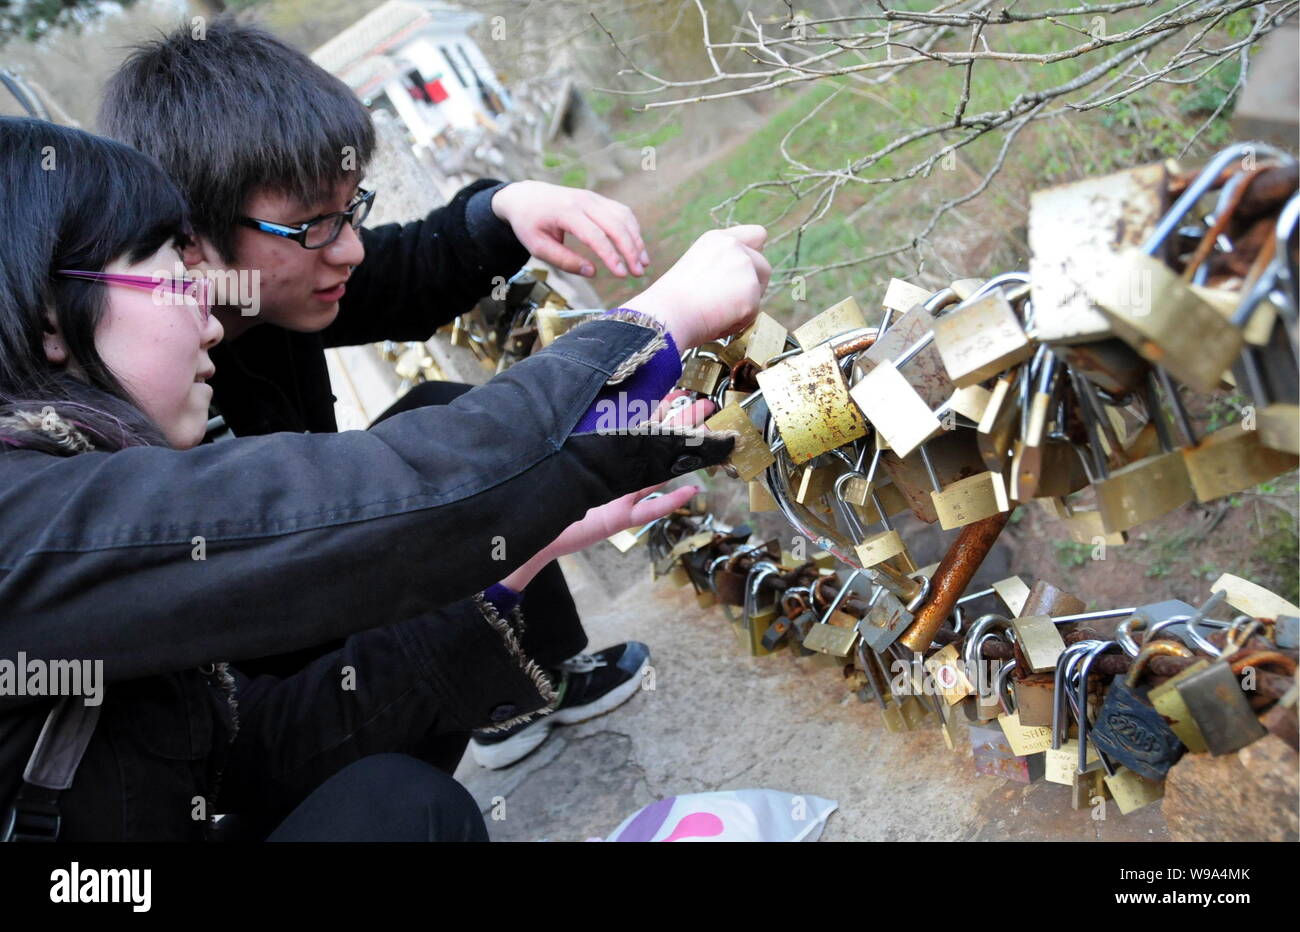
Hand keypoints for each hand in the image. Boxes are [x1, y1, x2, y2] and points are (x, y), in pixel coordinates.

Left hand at [491, 181, 648, 277]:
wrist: (526, 196)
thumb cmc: (529, 224)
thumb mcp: (537, 247)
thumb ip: (564, 261)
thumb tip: (592, 272)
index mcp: (566, 212)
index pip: (595, 235)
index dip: (611, 256)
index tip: (621, 274)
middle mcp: (583, 201)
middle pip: (616, 225)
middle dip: (631, 250)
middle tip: (639, 273)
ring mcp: (593, 197)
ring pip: (623, 217)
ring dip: (636, 240)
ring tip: (643, 263)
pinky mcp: (599, 199)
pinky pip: (622, 212)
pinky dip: (632, 229)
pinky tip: (636, 247)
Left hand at [498, 395, 713, 592]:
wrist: (525, 526)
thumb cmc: (538, 486)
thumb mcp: (557, 448)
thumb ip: (570, 426)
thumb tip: (572, 388)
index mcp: (599, 450)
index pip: (634, 422)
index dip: (658, 405)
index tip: (678, 388)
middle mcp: (612, 470)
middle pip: (653, 442)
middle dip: (680, 424)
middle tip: (707, 406)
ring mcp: (617, 494)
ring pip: (657, 470)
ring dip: (681, 455)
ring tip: (707, 438)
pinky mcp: (615, 518)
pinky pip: (648, 509)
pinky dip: (671, 502)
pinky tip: (693, 491)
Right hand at [620, 226, 769, 349]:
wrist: (666, 314)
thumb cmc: (672, 301)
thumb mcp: (697, 269)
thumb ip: (722, 267)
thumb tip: (740, 281)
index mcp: (717, 240)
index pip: (757, 234)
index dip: (755, 253)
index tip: (745, 272)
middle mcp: (733, 246)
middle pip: (764, 266)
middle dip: (753, 286)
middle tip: (728, 303)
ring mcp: (744, 266)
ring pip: (760, 290)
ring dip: (746, 304)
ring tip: (717, 313)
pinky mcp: (751, 290)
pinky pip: (753, 313)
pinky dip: (739, 322)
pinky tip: (716, 322)